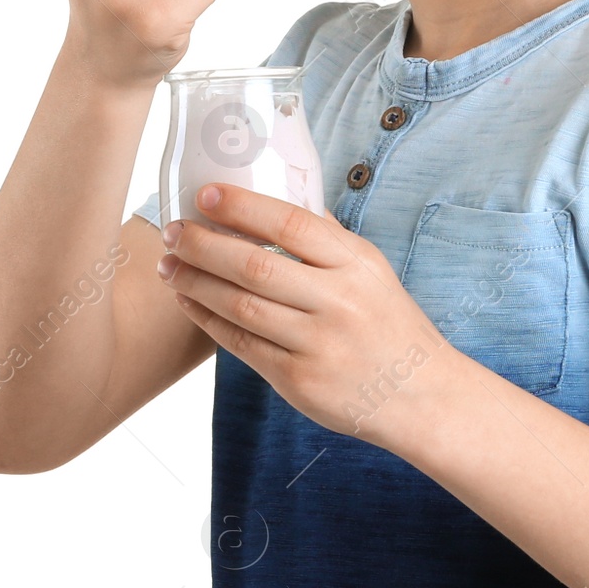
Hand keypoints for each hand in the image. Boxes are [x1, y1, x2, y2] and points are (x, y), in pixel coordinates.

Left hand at [159, 183, 455, 443]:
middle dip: (204, 245)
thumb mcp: (371, 270)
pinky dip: (208, 320)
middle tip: (173, 230)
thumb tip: (279, 196)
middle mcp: (338, 301)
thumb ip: (327, 238)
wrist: (419, 394)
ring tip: (169, 264)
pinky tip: (189, 301)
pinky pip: (241, 344)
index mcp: (355, 263)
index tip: (206, 193)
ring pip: (241, 305)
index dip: (244, 207)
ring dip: (196, 282)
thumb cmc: (389, 323)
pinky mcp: (298, 380)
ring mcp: (317, 343)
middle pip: (256, 266)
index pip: (291, 225)